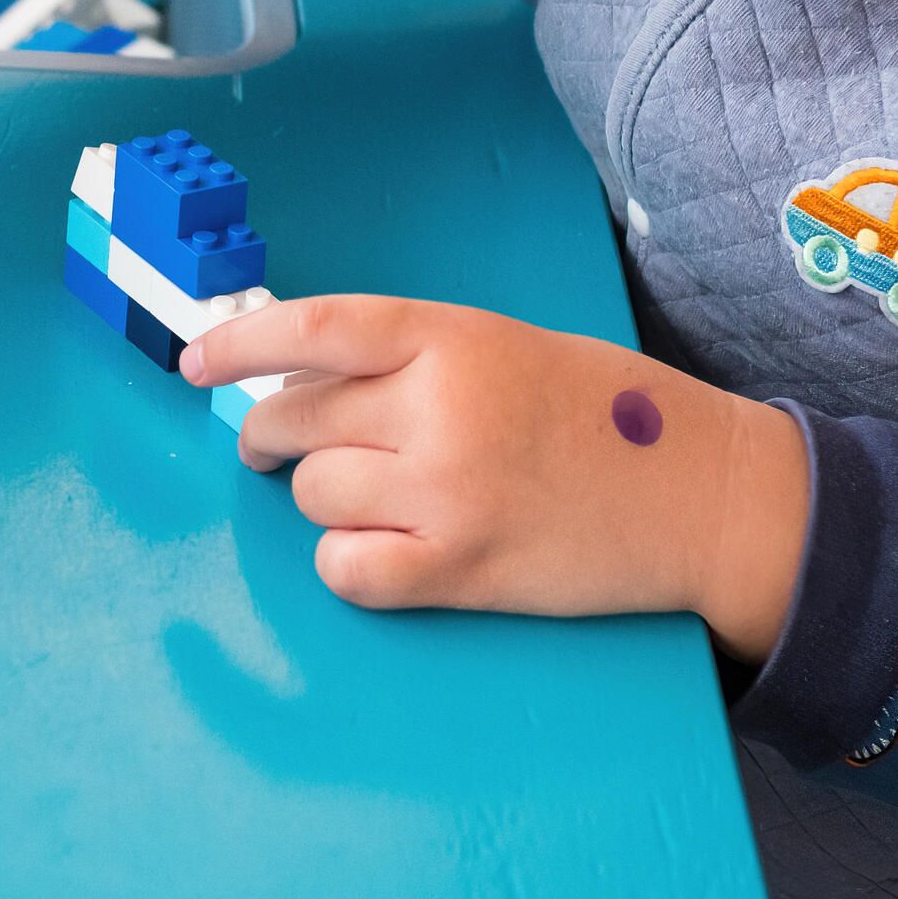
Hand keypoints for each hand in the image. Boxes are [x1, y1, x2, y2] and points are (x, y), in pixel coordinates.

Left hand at [181, 294, 811, 659]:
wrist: (702, 494)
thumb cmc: (607, 415)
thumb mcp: (508, 348)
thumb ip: (415, 359)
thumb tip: (305, 381)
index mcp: (453, 337)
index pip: (315, 329)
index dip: (241, 343)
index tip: (195, 362)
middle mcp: (441, 408)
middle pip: (296, 420)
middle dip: (270, 435)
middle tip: (275, 449)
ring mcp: (449, 492)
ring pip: (315, 496)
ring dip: (324, 500)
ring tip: (377, 499)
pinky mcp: (462, 569)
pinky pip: (348, 569)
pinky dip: (348, 563)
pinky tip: (380, 551)